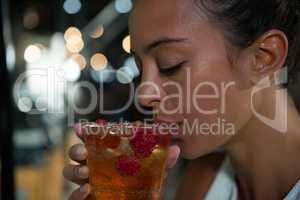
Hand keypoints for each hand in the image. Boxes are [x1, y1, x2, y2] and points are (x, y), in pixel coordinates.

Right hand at [63, 123, 180, 199]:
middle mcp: (94, 166)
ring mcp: (87, 182)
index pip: (92, 140)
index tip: (79, 127)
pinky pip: (73, 196)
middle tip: (83, 152)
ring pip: (71, 172)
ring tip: (86, 171)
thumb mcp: (153, 173)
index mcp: (107, 155)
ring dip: (75, 170)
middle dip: (76, 150)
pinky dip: (77, 193)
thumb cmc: (141, 186)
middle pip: (77, 154)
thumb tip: (175, 149)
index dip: (84, 132)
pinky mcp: (85, 198)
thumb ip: (162, 162)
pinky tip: (87, 190)